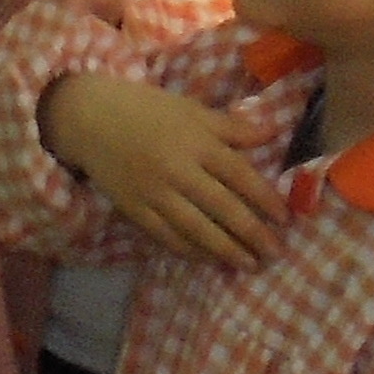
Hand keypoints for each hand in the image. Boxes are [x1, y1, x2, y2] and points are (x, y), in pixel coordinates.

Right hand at [43, 70, 287, 266]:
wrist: (88, 117)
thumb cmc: (146, 109)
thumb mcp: (189, 109)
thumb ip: (230, 126)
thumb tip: (272, 133)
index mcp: (195, 141)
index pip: (239, 175)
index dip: (265, 199)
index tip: (285, 219)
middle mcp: (177, 170)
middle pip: (222, 208)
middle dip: (252, 233)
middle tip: (275, 254)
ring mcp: (154, 193)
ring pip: (197, 229)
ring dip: (226, 250)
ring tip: (249, 264)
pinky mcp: (135, 209)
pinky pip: (167, 237)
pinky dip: (190, 251)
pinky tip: (209, 259)